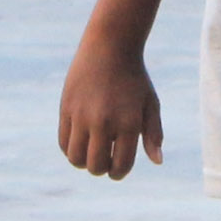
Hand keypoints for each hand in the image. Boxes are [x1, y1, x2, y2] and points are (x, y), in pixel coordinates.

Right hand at [58, 36, 164, 179]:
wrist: (110, 47)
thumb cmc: (134, 79)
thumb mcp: (150, 104)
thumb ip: (153, 134)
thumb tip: (157, 161)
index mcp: (128, 123)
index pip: (120, 165)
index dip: (119, 173)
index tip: (118, 168)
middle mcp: (103, 122)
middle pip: (95, 166)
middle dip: (101, 169)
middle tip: (105, 159)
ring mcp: (82, 115)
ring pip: (75, 158)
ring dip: (83, 162)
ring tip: (91, 151)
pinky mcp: (66, 108)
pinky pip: (63, 142)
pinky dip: (70, 149)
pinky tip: (80, 140)